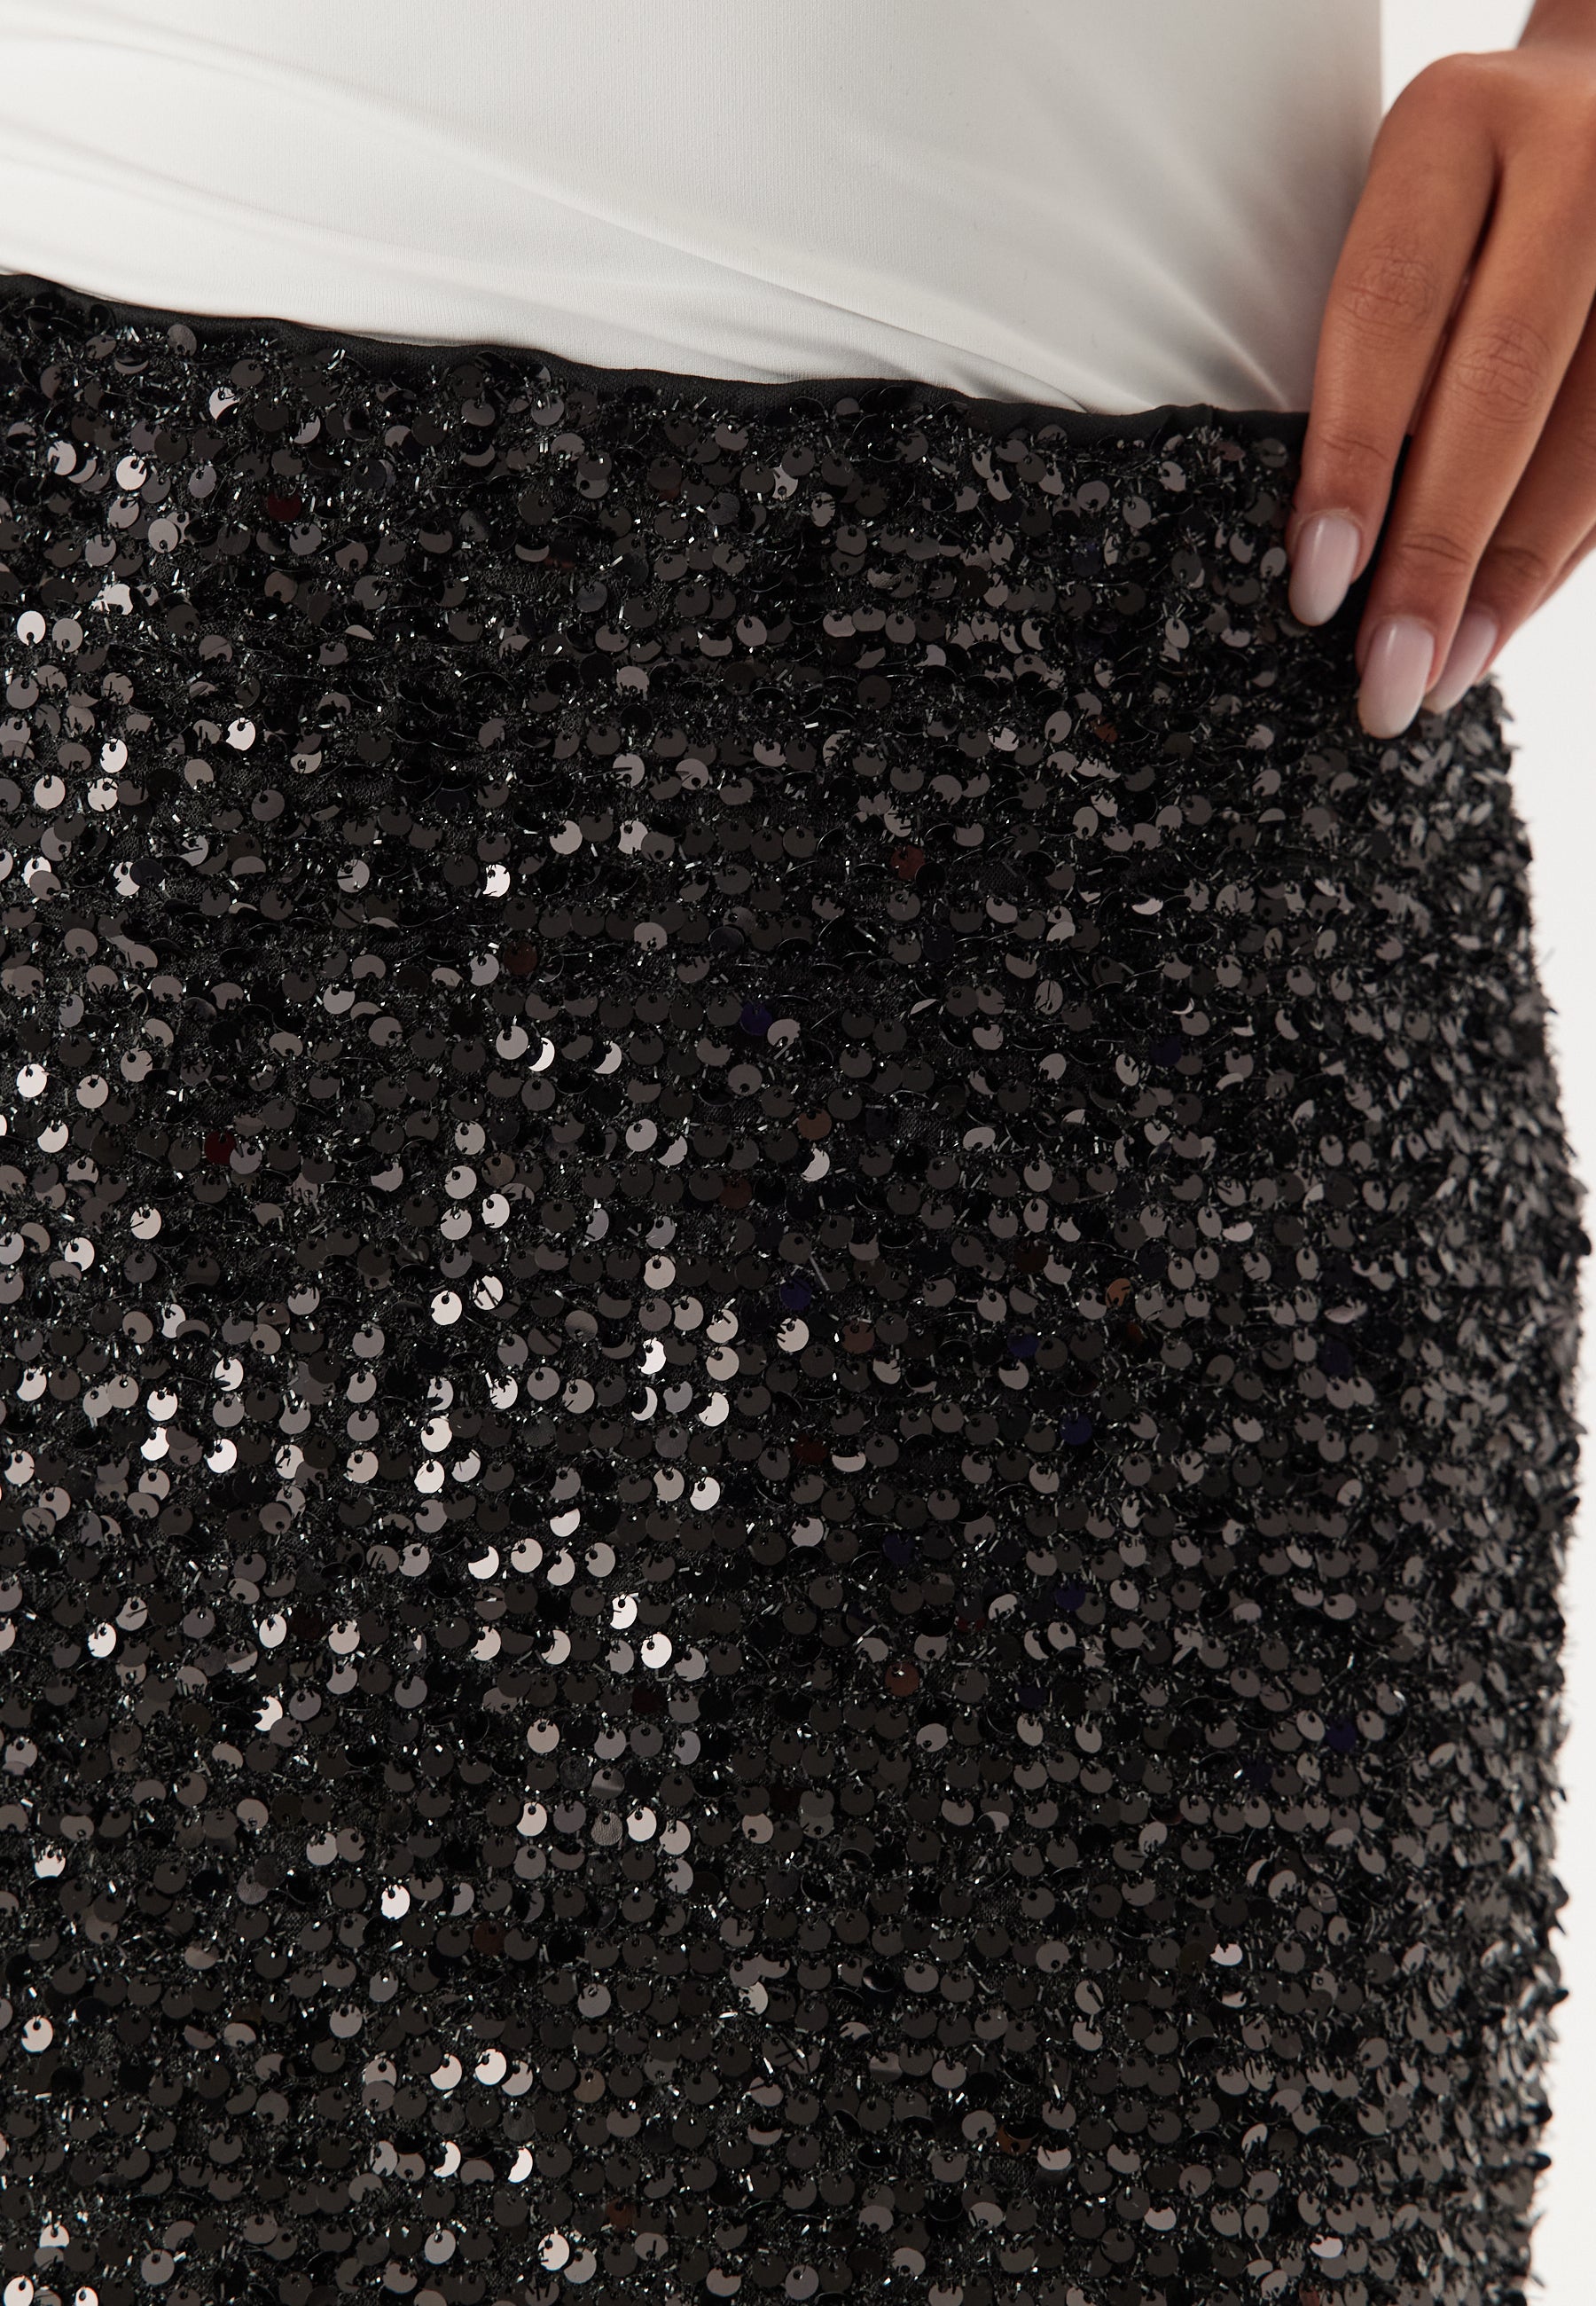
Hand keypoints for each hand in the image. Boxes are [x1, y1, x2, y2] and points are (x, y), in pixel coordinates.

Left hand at [1284, 28, 1595, 736]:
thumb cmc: (1457, 194)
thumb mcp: (1399, 221)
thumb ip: (1377, 344)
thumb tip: (1332, 549)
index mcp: (1454, 125)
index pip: (1387, 311)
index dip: (1352, 459)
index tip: (1317, 584)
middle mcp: (1571, 159)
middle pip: (1496, 384)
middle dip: (1435, 550)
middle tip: (1383, 674)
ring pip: (1590, 435)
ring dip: (1509, 576)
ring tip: (1443, 675)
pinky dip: (1558, 554)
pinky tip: (1502, 622)